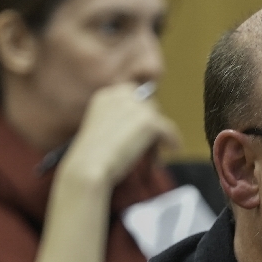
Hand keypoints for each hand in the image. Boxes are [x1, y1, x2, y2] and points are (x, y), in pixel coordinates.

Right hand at [58, 83, 181, 189]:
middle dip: (151, 123)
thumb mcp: (101, 130)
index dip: (140, 111)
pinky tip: (173, 150)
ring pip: (158, 118)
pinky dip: (172, 141)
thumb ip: (119, 122)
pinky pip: (169, 130)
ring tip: (154, 154)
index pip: (133, 94)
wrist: (88, 166)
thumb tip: (145, 127)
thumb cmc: (91, 157)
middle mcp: (121, 95)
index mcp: (106, 95)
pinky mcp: (148, 120)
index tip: (143, 129)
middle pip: (148, 105)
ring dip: (158, 134)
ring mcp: (135, 106)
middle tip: (151, 145)